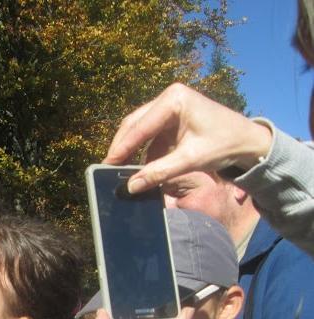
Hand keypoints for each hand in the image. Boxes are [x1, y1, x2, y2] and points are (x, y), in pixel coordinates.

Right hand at [104, 83, 272, 193]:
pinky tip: (135, 166)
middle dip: (121, 147)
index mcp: (173, 99)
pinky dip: (141, 151)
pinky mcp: (169, 119)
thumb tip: (131, 187)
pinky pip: (148, 135)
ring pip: (138, 129)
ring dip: (129, 150)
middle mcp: (168, 97)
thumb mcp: (190, 160)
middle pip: (134, 124)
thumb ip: (159, 172)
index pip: (139, 126)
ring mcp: (168, 107)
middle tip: (107, 169)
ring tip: (118, 170)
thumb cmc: (224, 144)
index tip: (106, 165)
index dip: (121, 148)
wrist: (247, 141)